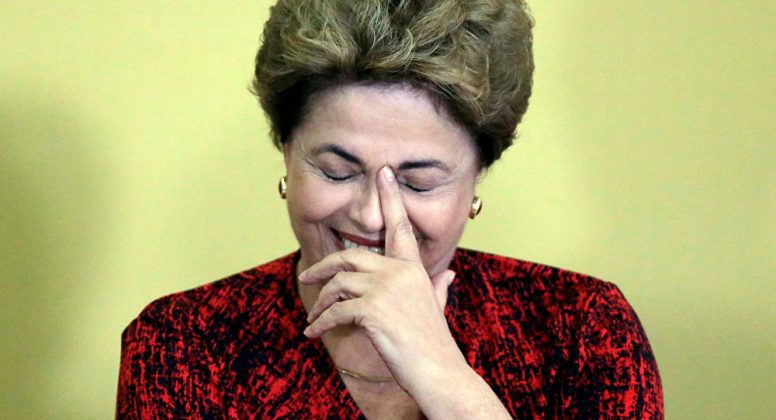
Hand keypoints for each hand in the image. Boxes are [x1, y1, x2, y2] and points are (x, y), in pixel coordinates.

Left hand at [299, 165, 462, 389]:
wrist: (438, 370)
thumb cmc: (433, 342)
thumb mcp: (436, 306)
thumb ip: (437, 286)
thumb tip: (448, 274)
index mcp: (413, 268)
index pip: (400, 226)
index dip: (390, 198)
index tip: (383, 173)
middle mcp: (400, 272)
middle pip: (349, 257)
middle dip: (323, 267)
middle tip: (306, 276)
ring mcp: (386, 289)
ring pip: (338, 284)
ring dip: (321, 303)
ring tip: (315, 318)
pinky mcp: (373, 309)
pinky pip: (336, 311)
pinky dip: (320, 323)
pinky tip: (314, 332)